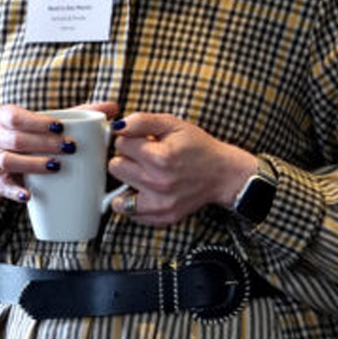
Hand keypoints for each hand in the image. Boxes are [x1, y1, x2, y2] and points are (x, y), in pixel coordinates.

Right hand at [0, 102, 116, 225]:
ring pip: (8, 161)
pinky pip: (3, 188)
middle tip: (70, 148)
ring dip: (33, 164)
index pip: (16, 117)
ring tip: (56, 167)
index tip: (60, 127)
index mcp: (5, 117)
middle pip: (16, 140)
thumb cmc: (29, 137)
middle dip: (43, 144)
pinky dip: (16, 192)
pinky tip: (29, 196)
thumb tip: (114, 108)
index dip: (37, 122)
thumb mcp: (47, 124)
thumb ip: (80, 114)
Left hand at [106, 112, 255, 226]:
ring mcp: (160, 204)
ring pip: (117, 192)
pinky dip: (132, 203)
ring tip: (144, 175)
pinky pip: (129, 213)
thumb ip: (142, 121)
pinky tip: (145, 191)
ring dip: (128, 183)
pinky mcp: (162, 217)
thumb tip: (117, 127)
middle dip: (126, 159)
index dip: (130, 139)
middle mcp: (158, 183)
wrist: (223, 174)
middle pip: (115, 167)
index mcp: (160, 157)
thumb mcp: (173, 124)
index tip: (143, 142)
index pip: (120, 143)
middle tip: (144, 158)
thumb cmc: (197, 147)